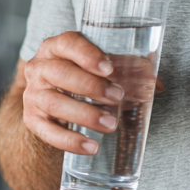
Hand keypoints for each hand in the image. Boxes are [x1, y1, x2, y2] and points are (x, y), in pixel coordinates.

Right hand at [21, 31, 126, 155]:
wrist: (51, 99)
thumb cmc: (81, 76)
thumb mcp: (100, 67)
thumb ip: (128, 70)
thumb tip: (157, 83)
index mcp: (56, 47)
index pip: (68, 43)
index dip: (88, 54)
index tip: (109, 68)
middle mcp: (40, 67)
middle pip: (61, 73)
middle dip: (91, 86)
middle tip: (117, 97)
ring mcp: (33, 94)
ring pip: (54, 102)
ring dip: (85, 115)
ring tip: (111, 124)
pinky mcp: (32, 119)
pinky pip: (47, 132)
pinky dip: (70, 141)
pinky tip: (91, 146)